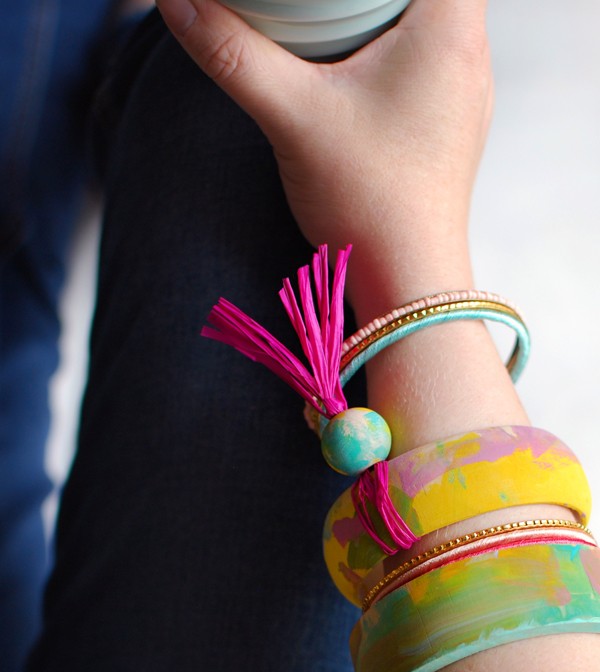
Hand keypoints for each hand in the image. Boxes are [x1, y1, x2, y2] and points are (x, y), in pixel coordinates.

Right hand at [156, 0, 491, 310]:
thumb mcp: (290, 116)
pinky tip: (355, 72)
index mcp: (450, 26)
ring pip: (429, 20)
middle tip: (319, 4)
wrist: (407, 280)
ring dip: (382, 12)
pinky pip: (428, 61)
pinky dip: (392, 50)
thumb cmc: (368, 202)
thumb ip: (230, 53)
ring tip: (333, 22)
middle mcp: (471, 53)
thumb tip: (172, 1)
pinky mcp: (451, 126)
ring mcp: (466, 93)